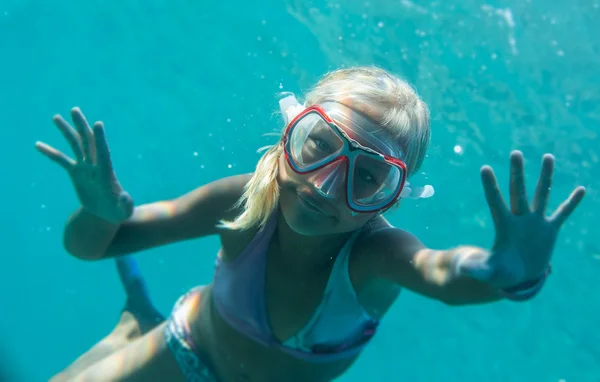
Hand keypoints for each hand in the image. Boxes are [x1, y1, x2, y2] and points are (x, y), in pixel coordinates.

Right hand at [35, 107, 133, 223]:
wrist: (106, 213)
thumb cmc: (118, 211)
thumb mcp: (124, 211)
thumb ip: (126, 204)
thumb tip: (125, 198)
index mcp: (107, 173)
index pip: (103, 153)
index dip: (101, 139)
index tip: (98, 123)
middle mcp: (96, 166)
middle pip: (88, 142)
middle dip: (82, 126)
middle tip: (75, 110)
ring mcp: (85, 168)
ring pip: (75, 146)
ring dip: (66, 131)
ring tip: (56, 117)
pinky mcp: (76, 173)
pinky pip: (61, 161)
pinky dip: (50, 153)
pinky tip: (38, 145)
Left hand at [457, 150, 584, 287]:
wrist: (518, 276)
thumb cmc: (500, 272)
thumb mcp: (488, 272)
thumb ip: (477, 269)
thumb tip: (462, 269)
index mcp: (503, 225)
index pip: (495, 201)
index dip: (490, 186)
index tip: (484, 168)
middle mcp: (519, 218)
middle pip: (518, 191)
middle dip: (517, 173)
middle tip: (515, 152)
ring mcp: (535, 222)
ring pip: (542, 194)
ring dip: (545, 177)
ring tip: (548, 156)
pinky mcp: (550, 230)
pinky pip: (563, 213)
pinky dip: (572, 203)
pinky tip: (581, 189)